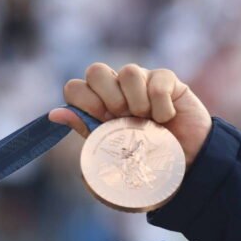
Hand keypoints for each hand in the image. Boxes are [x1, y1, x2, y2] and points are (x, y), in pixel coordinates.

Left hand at [47, 63, 212, 165]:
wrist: (186, 170)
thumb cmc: (144, 165)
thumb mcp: (111, 156)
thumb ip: (85, 132)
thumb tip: (54, 114)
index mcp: (97, 106)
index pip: (75, 87)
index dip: (84, 102)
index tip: (101, 121)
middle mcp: (116, 89)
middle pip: (95, 70)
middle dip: (107, 97)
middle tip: (121, 118)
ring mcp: (142, 81)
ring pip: (128, 71)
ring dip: (136, 102)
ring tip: (147, 121)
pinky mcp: (167, 80)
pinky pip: (157, 80)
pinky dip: (161, 105)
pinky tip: (166, 119)